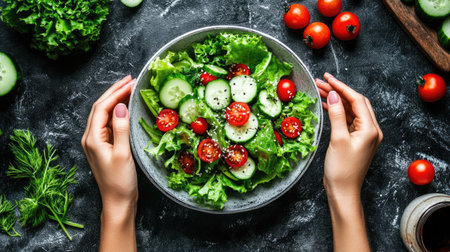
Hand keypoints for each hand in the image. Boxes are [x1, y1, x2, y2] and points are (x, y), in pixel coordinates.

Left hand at [81, 75, 136, 251]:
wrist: (118, 201)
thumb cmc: (120, 181)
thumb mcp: (123, 154)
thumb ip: (120, 129)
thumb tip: (120, 106)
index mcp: (92, 138)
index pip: (102, 107)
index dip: (115, 92)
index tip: (130, 82)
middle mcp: (91, 137)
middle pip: (100, 107)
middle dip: (114, 92)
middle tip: (130, 80)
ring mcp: (96, 142)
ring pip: (104, 114)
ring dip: (115, 100)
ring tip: (129, 89)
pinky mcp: (104, 146)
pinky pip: (108, 123)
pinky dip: (117, 112)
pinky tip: (126, 108)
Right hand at [316, 73, 381, 251]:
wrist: (343, 191)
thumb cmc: (341, 169)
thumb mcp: (337, 139)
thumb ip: (337, 114)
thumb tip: (333, 95)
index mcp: (371, 129)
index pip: (357, 100)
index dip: (341, 87)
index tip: (327, 77)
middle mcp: (371, 130)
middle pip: (355, 103)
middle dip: (338, 91)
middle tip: (321, 82)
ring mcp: (365, 135)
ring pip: (352, 110)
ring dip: (337, 100)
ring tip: (320, 90)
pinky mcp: (357, 140)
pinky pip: (349, 120)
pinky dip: (338, 111)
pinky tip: (327, 106)